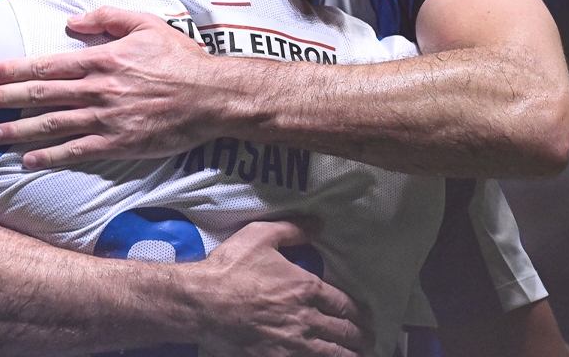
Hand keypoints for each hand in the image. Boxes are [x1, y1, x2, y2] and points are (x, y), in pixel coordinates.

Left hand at [0, 6, 265, 167]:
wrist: (212, 96)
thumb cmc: (181, 59)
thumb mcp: (146, 24)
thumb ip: (107, 17)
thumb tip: (72, 22)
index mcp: (102, 59)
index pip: (47, 65)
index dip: (14, 70)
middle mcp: (98, 89)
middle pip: (41, 95)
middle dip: (3, 99)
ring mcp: (106, 119)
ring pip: (52, 126)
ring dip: (17, 130)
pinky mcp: (119, 144)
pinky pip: (76, 152)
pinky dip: (49, 157)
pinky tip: (27, 161)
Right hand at [184, 220, 370, 356]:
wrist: (202, 302)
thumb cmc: (229, 268)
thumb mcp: (259, 236)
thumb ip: (292, 229)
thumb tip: (319, 225)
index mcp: (306, 287)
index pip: (344, 304)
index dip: (359, 313)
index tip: (365, 317)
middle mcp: (306, 317)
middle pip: (344, 331)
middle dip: (360, 336)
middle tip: (367, 338)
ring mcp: (292, 342)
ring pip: (333, 353)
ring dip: (349, 353)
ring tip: (356, 353)